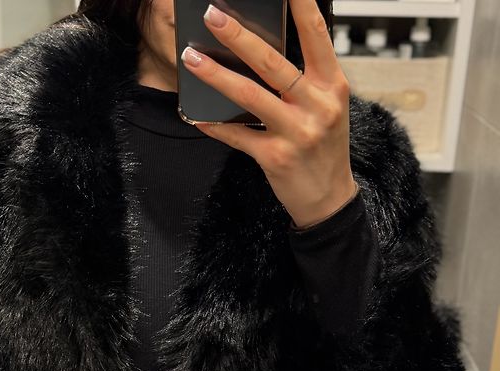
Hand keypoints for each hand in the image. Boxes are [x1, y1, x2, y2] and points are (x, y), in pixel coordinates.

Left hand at [180, 0, 356, 228]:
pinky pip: (238, 136)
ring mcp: (296, 132)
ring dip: (216, 75)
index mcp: (332, 85)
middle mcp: (317, 105)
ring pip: (250, 96)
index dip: (301, 5)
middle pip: (272, 63)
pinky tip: (196, 116)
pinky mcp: (275, 157)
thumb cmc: (324, 147)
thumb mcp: (327, 107)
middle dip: (238, 36)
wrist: (329, 199)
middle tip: (212, 15)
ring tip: (190, 58)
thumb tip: (265, 49)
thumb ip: (306, 79)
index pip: (317, 34)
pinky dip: (215, 126)